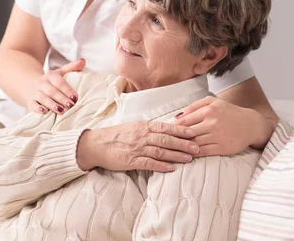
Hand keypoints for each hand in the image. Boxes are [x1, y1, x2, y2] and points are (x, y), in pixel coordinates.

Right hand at [28, 59, 85, 114]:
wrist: (30, 84)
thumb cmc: (51, 81)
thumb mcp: (60, 73)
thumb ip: (72, 67)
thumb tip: (83, 61)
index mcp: (50, 75)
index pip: (59, 82)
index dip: (67, 90)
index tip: (76, 97)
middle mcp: (41, 83)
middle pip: (51, 91)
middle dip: (61, 98)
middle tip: (71, 105)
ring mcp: (35, 92)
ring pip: (42, 98)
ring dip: (52, 104)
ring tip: (61, 111)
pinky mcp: (30, 101)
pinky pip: (32, 104)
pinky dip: (37, 108)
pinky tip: (44, 111)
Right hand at [77, 121, 198, 172]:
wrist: (96, 144)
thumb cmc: (115, 135)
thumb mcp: (133, 127)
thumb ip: (148, 129)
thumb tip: (166, 130)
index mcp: (142, 126)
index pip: (164, 127)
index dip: (180, 130)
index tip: (193, 132)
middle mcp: (141, 136)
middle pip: (166, 139)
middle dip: (183, 143)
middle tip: (197, 147)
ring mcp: (136, 148)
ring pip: (160, 151)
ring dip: (176, 155)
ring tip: (189, 158)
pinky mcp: (131, 160)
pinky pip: (149, 163)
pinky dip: (161, 165)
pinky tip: (171, 168)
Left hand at [175, 96, 273, 156]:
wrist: (251, 125)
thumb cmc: (229, 112)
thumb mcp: (213, 102)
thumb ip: (195, 106)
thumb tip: (178, 115)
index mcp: (208, 110)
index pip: (184, 121)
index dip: (173, 127)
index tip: (166, 132)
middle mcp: (212, 123)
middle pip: (187, 133)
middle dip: (175, 138)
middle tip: (166, 142)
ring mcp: (218, 136)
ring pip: (194, 143)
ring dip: (183, 147)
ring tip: (173, 149)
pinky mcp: (223, 147)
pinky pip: (204, 152)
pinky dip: (194, 154)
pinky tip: (187, 154)